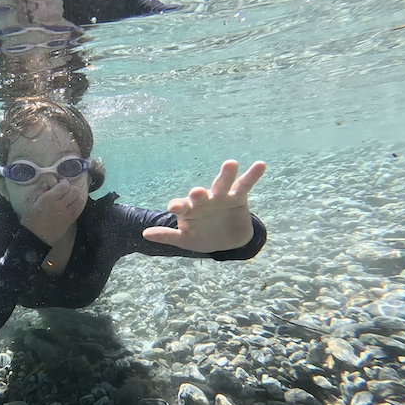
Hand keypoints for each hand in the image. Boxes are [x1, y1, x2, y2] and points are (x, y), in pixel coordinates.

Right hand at [21, 179, 85, 245]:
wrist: (35, 238)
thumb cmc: (30, 219)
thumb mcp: (29, 202)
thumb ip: (39, 190)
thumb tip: (49, 181)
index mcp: (48, 199)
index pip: (64, 185)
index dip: (64, 182)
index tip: (60, 184)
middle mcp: (59, 205)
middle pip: (74, 191)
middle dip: (71, 187)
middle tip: (66, 190)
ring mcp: (66, 214)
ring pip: (79, 199)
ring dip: (76, 195)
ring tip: (71, 196)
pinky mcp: (70, 221)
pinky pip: (80, 209)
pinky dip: (79, 203)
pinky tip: (74, 203)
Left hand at [142, 160, 265, 252]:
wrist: (227, 241)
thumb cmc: (202, 237)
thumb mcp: (185, 240)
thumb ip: (167, 236)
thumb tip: (144, 234)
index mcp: (188, 210)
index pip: (181, 206)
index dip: (177, 206)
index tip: (173, 208)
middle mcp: (203, 200)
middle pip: (200, 194)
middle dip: (198, 193)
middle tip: (197, 192)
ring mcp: (220, 197)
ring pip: (222, 184)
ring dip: (225, 174)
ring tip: (230, 163)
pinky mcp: (237, 197)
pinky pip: (245, 185)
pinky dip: (252, 175)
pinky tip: (260, 165)